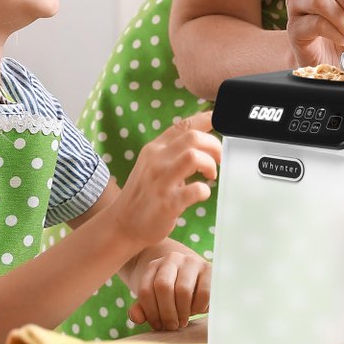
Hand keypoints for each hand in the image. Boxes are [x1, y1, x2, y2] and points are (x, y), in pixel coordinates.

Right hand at [110, 111, 220, 251]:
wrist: (123, 224)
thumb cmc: (145, 193)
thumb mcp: (153, 164)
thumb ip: (172, 152)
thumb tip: (201, 140)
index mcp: (155, 148)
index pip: (183, 125)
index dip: (206, 119)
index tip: (220, 122)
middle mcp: (157, 160)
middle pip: (193, 137)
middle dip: (214, 145)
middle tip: (218, 159)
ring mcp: (161, 181)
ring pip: (193, 156)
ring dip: (209, 164)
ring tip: (210, 175)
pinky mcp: (168, 203)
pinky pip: (195, 190)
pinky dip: (204, 191)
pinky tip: (201, 194)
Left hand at [128, 245, 210, 330]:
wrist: (195, 279)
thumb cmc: (172, 295)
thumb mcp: (155, 301)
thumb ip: (142, 309)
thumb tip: (136, 317)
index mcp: (154, 266)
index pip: (145, 290)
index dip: (150, 313)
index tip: (158, 326)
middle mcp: (172, 259)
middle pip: (163, 287)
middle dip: (167, 313)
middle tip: (172, 326)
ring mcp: (191, 261)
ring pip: (183, 290)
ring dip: (182, 312)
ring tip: (183, 320)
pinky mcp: (209, 269)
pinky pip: (203, 292)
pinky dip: (199, 307)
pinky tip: (196, 310)